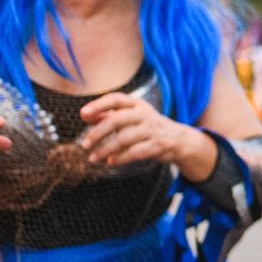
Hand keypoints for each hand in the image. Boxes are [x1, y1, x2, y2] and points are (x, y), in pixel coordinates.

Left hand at [78, 92, 209, 172]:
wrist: (178, 139)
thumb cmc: (147, 126)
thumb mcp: (131, 116)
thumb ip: (108, 115)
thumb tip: (85, 115)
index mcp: (136, 104)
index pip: (116, 99)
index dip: (98, 105)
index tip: (83, 114)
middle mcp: (145, 114)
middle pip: (117, 120)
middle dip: (98, 133)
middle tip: (85, 144)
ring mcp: (152, 130)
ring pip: (124, 138)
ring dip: (106, 150)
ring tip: (94, 158)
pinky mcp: (158, 145)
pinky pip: (136, 152)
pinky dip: (121, 158)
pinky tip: (111, 162)